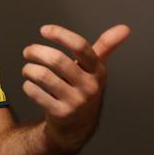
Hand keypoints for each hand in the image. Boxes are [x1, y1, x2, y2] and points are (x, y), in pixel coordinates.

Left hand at [21, 23, 130, 154]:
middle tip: (28, 51)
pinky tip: (30, 84)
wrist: (78, 126)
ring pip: (43, 76)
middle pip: (57, 60)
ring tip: (28, 69)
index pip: (81, 47)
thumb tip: (125, 27)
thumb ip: (106, 46)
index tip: (44, 30)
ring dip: (29, 69)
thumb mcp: (96, 69)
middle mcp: (89, 86)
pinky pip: (36, 93)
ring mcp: (75, 102)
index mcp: (97, 71)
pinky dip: (28, 85)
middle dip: (37, 52)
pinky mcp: (61, 114)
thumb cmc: (84, 88)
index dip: (60, 35)